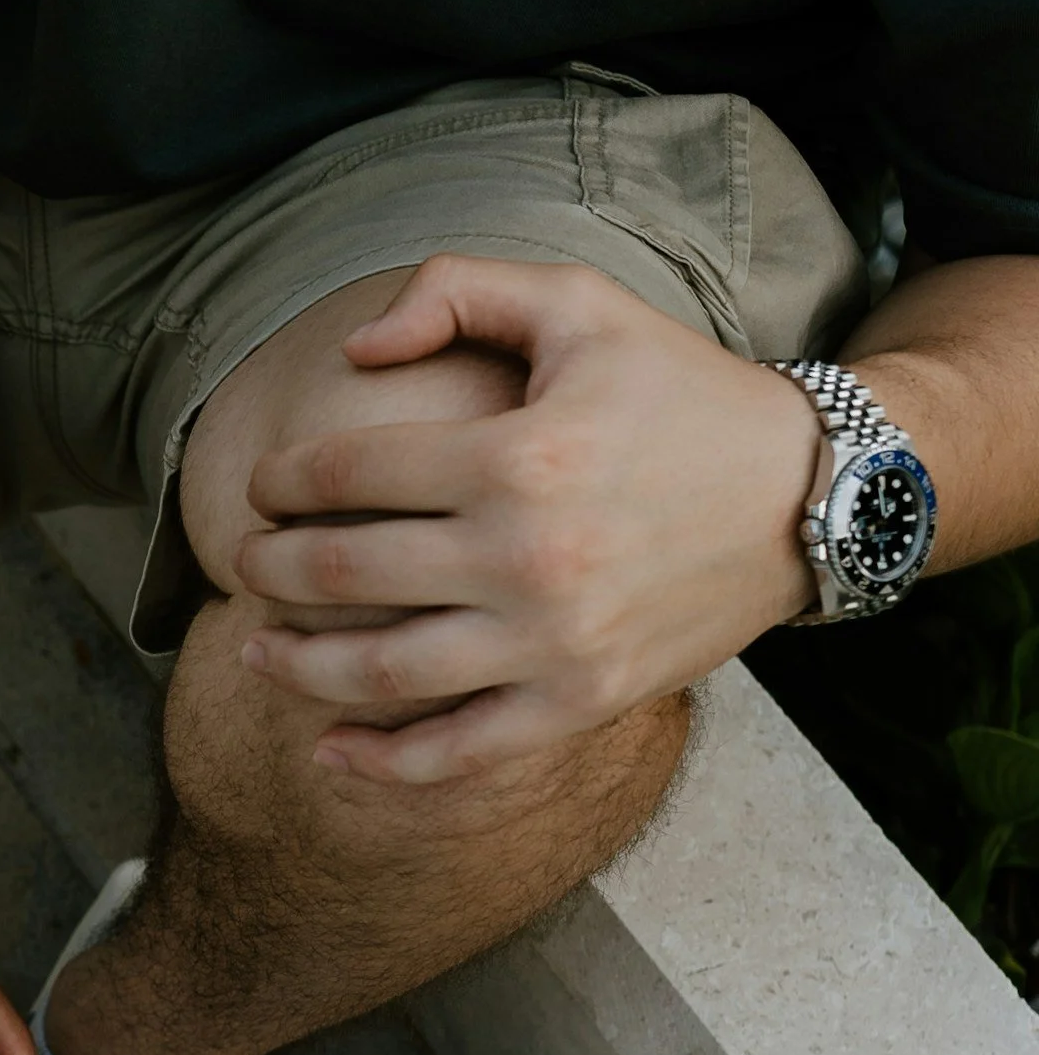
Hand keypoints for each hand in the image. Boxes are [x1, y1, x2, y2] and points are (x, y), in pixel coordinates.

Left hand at [234, 255, 824, 781]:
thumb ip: (460, 292)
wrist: (810, 498)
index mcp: (518, 457)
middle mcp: (526, 558)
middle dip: (271, 567)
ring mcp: (551, 643)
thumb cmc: (681, 395)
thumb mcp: (581, 307)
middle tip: (245, 562)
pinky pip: (457, 751)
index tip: (264, 488)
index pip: (351, 471)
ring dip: (296, 665)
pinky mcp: (578, 702)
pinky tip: (326, 748)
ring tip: (254, 647)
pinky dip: (381, 762)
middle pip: (344, 573)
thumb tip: (356, 349)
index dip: (284, 479)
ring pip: (380, 672)